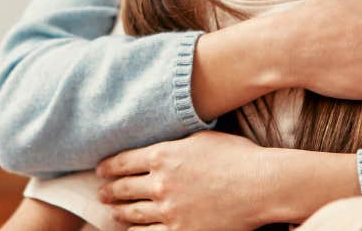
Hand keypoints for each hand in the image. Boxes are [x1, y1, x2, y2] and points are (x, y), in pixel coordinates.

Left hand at [96, 131, 276, 230]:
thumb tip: (160, 148)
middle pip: (123, 188)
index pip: (123, 161)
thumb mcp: (201, 139)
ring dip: (118, 212)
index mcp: (163, 154)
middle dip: (109, 190)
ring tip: (113, 211)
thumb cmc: (237, 157)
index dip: (108, 166)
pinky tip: (132, 230)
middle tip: (102, 192)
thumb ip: (175, 145)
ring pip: (131, 213)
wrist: (261, 185)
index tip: (101, 169)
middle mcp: (160, 183)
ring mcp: (168, 210)